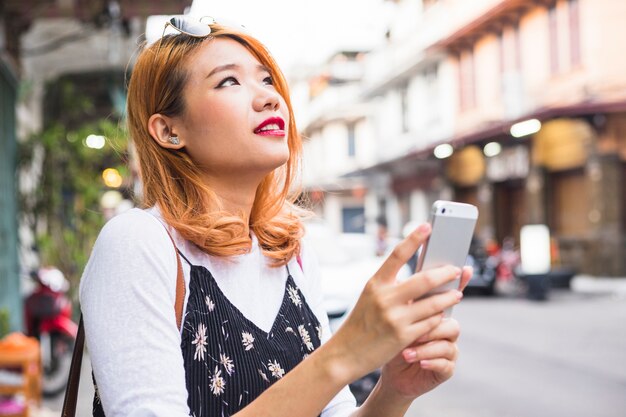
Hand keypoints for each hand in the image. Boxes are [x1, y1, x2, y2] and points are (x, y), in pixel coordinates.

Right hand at [324, 223, 463, 384]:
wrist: (346, 352)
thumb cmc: (362, 322)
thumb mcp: (372, 298)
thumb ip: (393, 287)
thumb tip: (423, 276)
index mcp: (375, 283)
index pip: (397, 254)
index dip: (414, 238)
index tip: (428, 226)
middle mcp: (385, 298)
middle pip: (425, 279)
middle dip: (445, 273)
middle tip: (455, 269)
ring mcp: (395, 318)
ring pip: (433, 303)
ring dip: (449, 296)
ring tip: (457, 293)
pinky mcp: (403, 336)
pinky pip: (430, 322)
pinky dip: (438, 316)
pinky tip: (442, 314)